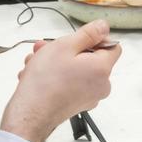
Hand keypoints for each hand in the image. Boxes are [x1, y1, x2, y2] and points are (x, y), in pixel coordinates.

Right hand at [0, 20, 120, 141]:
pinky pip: (70, 84)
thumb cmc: (46, 82)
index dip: (95, 39)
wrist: (30, 114)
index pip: (112, 46)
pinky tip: (38, 76)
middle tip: (45, 48)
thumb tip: (103, 27)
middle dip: (66, 50)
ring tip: (35, 63)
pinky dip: (56, 77)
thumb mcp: (65, 46)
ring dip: (56, 63)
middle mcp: (101, 85)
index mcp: (102, 68)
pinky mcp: (77, 104)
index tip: (77, 39)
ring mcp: (90, 97)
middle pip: (90, 58)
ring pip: (76, 70)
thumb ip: (88, 34)